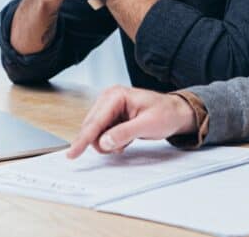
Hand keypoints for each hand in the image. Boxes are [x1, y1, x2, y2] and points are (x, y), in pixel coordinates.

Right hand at [66, 86, 196, 158]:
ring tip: (127, 141)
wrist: (176, 113)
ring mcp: (109, 108)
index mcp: (116, 95)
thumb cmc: (166, 114)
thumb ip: (124, 133)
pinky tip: (125, 140)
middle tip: (122, 146)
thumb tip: (104, 142)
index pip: (95, 121)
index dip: (83, 139)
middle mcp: (109, 99)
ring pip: (95, 133)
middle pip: (91, 128)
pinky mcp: (111, 117)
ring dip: (108, 143)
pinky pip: (102, 135)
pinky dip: (111, 142)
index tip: (72, 153)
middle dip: (102, 142)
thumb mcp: (147, 125)